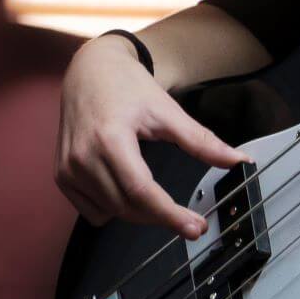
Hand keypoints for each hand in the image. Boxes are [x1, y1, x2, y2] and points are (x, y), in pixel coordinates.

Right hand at [55, 36, 250, 241]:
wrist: (90, 71)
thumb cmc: (128, 87)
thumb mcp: (168, 111)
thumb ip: (202, 141)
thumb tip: (238, 160)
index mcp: (110, 139)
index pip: (141, 190)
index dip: (170, 214)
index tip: (194, 227)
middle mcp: (83, 157)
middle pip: (127, 206)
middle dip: (161, 217)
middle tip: (190, 221)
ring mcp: (68, 169)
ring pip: (111, 212)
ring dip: (140, 214)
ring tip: (160, 200)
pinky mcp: (62, 176)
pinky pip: (92, 210)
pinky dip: (114, 208)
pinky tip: (126, 190)